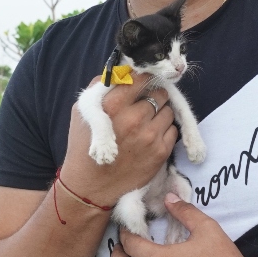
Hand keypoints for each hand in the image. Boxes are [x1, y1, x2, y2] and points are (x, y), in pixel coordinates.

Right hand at [59, 75, 177, 206]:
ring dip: (160, 114)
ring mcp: (150, 136)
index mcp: (113, 106)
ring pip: (169, 110)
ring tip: (145, 123)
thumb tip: (123, 70)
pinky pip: (174, 129)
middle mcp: (133, 119)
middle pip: (159, 93)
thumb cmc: (84, 145)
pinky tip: (150, 137)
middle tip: (144, 106)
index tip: (143, 82)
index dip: (144, 78)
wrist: (91, 186)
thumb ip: (102, 87)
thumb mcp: (83, 112)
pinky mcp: (161, 151)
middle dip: (153, 97)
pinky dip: (165, 130)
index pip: (141, 78)